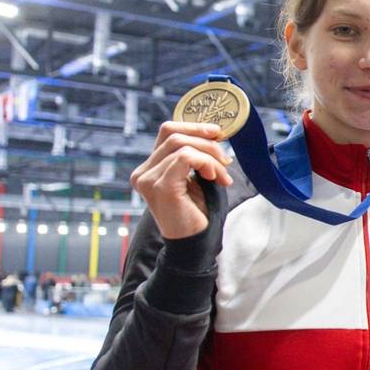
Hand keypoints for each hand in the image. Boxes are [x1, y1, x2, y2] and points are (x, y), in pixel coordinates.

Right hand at [130, 121, 233, 239]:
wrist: (195, 243)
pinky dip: (206, 163)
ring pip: (183, 145)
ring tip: (222, 176)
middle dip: (207, 142)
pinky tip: (215, 178)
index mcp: (150, 168)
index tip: (217, 133)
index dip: (194, 126)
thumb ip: (198, 157)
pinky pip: (185, 158)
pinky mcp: (160, 187)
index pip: (167, 131)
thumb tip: (214, 133)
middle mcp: (143, 172)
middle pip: (174, 134)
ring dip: (211, 157)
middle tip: (226, 160)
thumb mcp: (197, 178)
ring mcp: (148, 179)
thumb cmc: (198, 213)